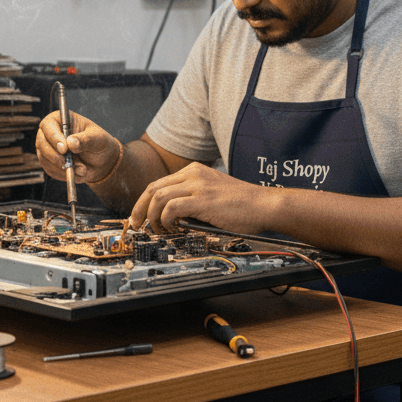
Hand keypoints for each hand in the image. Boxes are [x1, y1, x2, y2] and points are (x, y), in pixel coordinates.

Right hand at [35, 110, 120, 184]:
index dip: (54, 137)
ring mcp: (48, 148)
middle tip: (68, 163)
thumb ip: (86, 139)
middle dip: (54, 155)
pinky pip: (51, 170)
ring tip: (82, 168)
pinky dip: (64, 174)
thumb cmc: (99, 143)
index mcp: (61, 120)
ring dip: (63, 167)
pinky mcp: (49, 163)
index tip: (64, 149)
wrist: (101, 161)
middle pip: (42, 143)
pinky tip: (77, 172)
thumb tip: (71, 142)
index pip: (48, 125)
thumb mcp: (98, 138)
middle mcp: (50, 133)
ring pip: (45, 159)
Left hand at [129, 164, 270, 235]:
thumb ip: (193, 198)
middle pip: (153, 188)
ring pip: (158, 197)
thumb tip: (173, 216)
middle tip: (137, 225)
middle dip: (139, 208)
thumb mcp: (213, 193)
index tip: (140, 216)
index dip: (144, 201)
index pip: (159, 183)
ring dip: (152, 216)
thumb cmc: (243, 205)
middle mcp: (194, 174)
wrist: (264, 205)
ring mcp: (198, 185)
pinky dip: (166, 220)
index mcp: (195, 171)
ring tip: (157, 230)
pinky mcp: (203, 199)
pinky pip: (172, 208)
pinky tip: (172, 229)